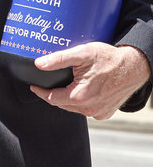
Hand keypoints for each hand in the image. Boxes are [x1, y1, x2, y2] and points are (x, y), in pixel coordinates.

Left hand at [31, 43, 151, 118]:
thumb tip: (39, 64)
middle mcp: (90, 108)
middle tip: (48, 83)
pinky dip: (80, 102)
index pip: (52, 98)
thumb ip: (59, 59)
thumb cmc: (110, 59)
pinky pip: (86, 109)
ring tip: (64, 85)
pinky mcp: (106, 113)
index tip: (33, 86)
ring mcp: (99, 112)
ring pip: (74, 108)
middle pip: (62, 104)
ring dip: (67, 98)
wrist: (134, 67)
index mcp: (81, 96)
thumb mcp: (82, 53)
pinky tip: (80, 91)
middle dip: (53, 94)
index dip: (40, 92)